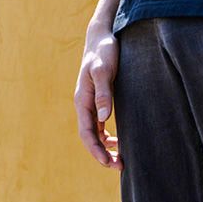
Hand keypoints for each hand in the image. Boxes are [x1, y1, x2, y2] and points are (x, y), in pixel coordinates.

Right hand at [74, 26, 121, 168]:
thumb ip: (104, 92)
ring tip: (120, 157)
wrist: (101, 36)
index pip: (87, 133)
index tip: (109, 163)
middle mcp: (84, 103)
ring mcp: (90, 101)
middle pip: (90, 136)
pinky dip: (105, 134)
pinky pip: (98, 122)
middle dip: (102, 154)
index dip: (97, 151)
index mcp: (82, 100)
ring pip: (94, 131)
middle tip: (119, 166)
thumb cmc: (104, 51)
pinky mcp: (98, 96)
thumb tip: (104, 118)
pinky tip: (116, 138)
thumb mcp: (104, 70)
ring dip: (104, 146)